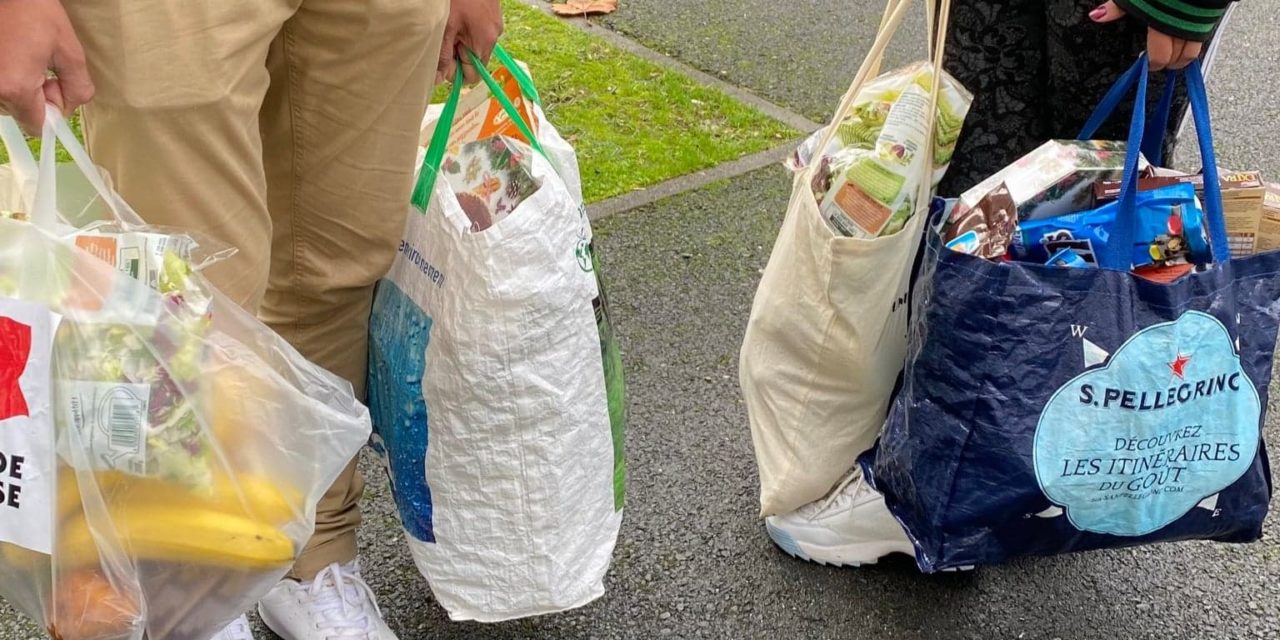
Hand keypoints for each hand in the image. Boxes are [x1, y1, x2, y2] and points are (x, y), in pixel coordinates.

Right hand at [0, 0, 92, 133]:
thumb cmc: (35, 12)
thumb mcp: (69, 51)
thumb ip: (77, 87)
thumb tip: (69, 107)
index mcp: (15, 87)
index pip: (35, 126)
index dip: (51, 112)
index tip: (54, 87)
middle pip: (18, 113)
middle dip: (33, 97)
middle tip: (37, 64)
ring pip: (4, 101)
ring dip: (16, 86)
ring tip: (20, 55)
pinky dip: (4, 77)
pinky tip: (8, 56)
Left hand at [437, 0, 503, 85]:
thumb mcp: (445, 27)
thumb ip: (442, 55)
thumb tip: (438, 80)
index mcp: (483, 43)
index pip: (473, 75)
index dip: (456, 72)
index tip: (443, 60)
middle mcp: (493, 38)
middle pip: (475, 61)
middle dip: (458, 56)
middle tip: (445, 39)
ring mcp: (496, 27)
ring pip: (477, 46)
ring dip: (463, 42)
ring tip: (452, 25)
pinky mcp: (494, 18)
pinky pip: (481, 33)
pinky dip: (469, 31)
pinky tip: (460, 17)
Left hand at [1090, 1, 1202, 71]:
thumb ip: (1118, 7)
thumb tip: (1098, 16)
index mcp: (1160, 24)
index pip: (1160, 55)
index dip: (1155, 63)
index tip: (1150, 65)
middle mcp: (1182, 26)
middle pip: (1180, 56)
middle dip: (1171, 63)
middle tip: (1163, 63)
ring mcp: (1200, 20)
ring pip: (1195, 48)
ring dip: (1185, 55)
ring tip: (1177, 56)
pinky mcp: (1212, 14)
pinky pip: (1205, 33)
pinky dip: (1196, 38)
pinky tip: (1189, 35)